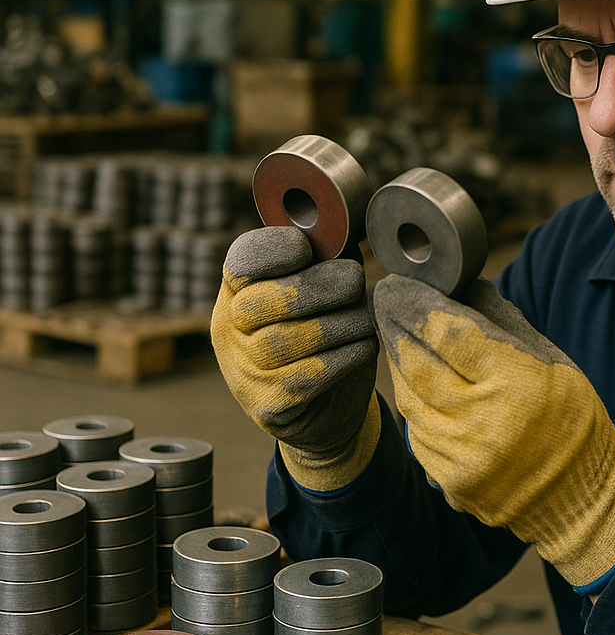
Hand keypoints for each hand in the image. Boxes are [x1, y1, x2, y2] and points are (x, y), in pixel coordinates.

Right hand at [211, 226, 379, 492]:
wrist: (324, 411)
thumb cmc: (324, 333)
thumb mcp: (318, 291)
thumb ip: (324, 258)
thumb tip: (344, 223)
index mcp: (236, 290)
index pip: (242, 261)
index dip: (276, 250)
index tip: (307, 249)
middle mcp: (229, 330)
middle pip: (265, 302)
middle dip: (320, 286)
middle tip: (355, 280)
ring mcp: (244, 371)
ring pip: (291, 340)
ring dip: (341, 323)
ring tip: (364, 318)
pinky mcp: (270, 406)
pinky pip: (311, 375)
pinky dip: (346, 355)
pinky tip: (363, 344)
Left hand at [372, 274, 614, 590]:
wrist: (581, 497)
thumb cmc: (571, 417)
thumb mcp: (550, 358)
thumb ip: (499, 322)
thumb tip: (457, 285)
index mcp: (516, 384)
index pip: (448, 333)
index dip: (416, 304)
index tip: (400, 284)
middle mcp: (484, 424)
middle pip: (418, 364)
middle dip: (395, 326)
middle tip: (386, 300)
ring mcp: (463, 458)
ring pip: (408, 399)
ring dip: (399, 363)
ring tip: (397, 336)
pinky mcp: (450, 482)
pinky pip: (416, 432)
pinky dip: (413, 403)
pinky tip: (416, 383)